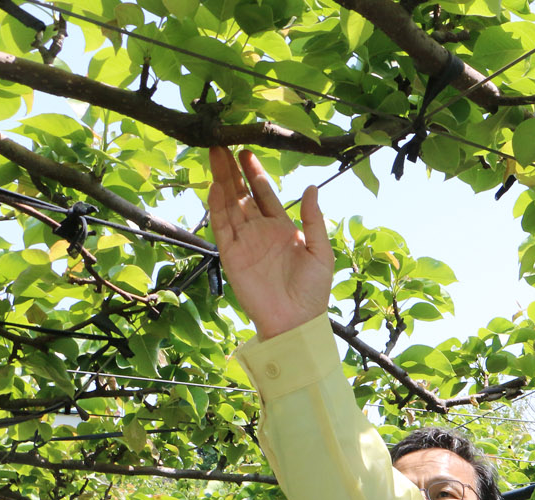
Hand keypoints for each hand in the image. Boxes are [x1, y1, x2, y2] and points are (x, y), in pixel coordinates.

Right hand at [207, 147, 333, 338]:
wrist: (296, 321)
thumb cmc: (313, 291)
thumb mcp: (321, 251)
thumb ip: (314, 220)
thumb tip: (311, 187)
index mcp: (282, 228)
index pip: (264, 194)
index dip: (255, 173)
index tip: (247, 150)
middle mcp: (260, 231)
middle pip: (242, 194)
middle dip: (232, 169)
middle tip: (223, 142)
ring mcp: (244, 242)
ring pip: (229, 204)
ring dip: (221, 181)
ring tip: (214, 154)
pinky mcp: (231, 255)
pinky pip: (222, 226)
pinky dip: (217, 207)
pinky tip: (214, 186)